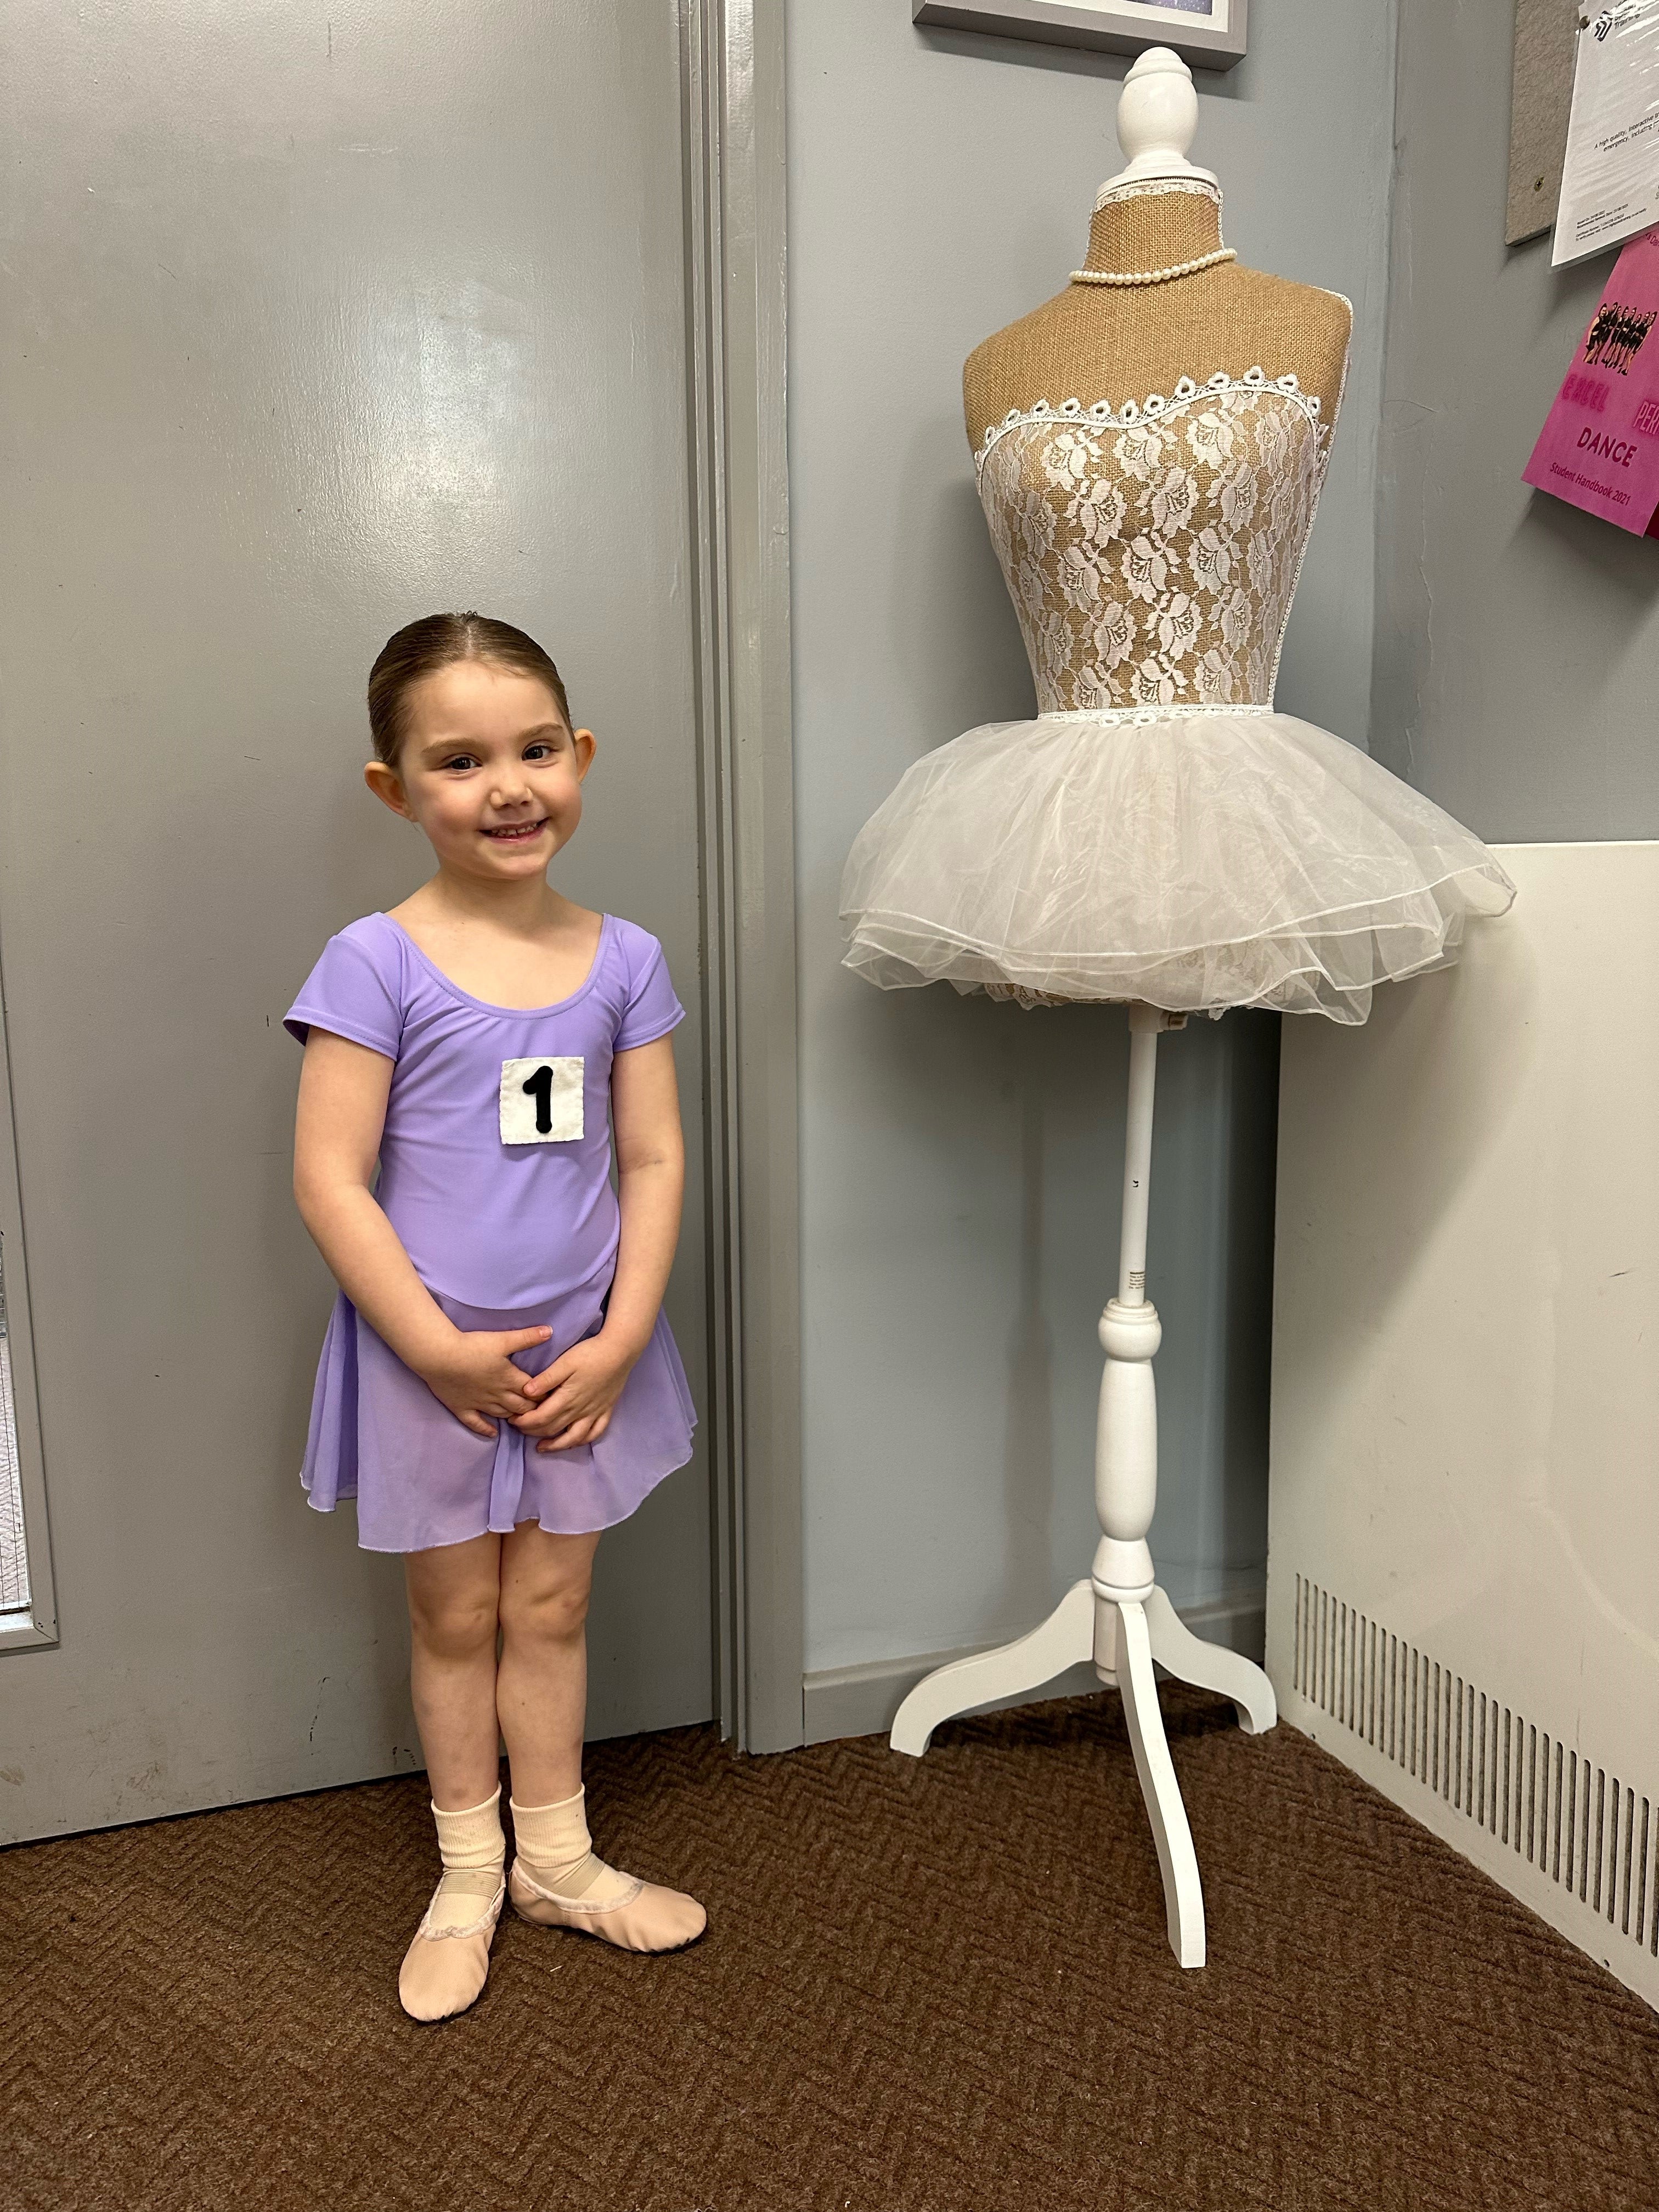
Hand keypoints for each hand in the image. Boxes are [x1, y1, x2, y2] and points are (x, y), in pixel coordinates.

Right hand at [417, 1325, 552, 1437]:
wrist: (440, 1356)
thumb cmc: (472, 1347)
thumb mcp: (502, 1340)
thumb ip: (527, 1337)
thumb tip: (550, 1331)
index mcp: (509, 1378)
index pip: (533, 1391)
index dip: (544, 1394)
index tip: (553, 1395)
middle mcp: (497, 1394)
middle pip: (521, 1406)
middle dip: (533, 1408)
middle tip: (541, 1410)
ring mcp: (479, 1403)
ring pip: (502, 1415)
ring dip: (514, 1418)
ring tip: (522, 1419)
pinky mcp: (462, 1408)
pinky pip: (476, 1423)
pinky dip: (485, 1429)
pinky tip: (493, 1433)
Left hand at [510, 1332, 636, 1452]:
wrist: (620, 1351)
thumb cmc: (590, 1353)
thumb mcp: (565, 1362)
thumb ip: (546, 1378)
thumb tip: (527, 1392)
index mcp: (567, 1398)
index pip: (541, 1418)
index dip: (525, 1422)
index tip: (513, 1419)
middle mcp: (580, 1410)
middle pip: (553, 1429)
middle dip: (533, 1431)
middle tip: (520, 1428)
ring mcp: (594, 1413)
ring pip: (573, 1438)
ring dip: (556, 1445)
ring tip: (542, 1447)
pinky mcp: (606, 1411)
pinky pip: (594, 1433)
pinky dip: (582, 1441)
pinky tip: (573, 1442)